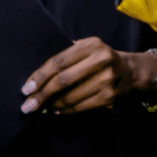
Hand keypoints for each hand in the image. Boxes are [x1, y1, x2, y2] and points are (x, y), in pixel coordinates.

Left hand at [20, 38, 156, 114]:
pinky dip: (67, 110)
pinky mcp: (110, 97)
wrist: (130, 70)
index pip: (59, 61)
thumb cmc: (99, 57)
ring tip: (40, 108)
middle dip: (43, 94)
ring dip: (53, 104)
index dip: (40, 75)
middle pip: (63, 79)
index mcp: (90, 45)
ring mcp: (107, 80)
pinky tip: (57, 110)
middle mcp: (100, 60)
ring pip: (72, 96)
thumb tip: (38, 75)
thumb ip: (67, 54)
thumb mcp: (86, 47)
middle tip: (28, 105)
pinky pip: (82, 106)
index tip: (27, 88)